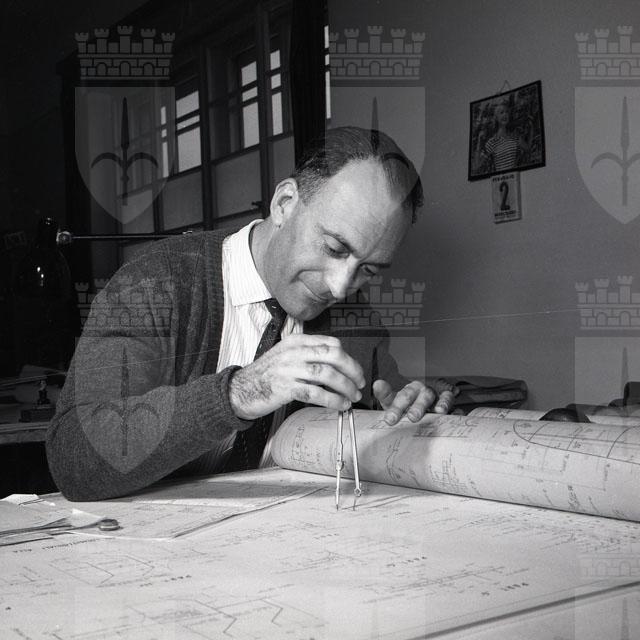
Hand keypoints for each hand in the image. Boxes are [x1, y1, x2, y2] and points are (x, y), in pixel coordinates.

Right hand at [229, 334, 364, 419]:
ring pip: (327, 374)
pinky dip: (333, 400)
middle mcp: (294, 352)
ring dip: (345, 387)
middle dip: (352, 370)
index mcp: (296, 341)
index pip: (330, 343)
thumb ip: (308, 354)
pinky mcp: (286, 388)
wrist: (241, 390)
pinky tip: (340, 405)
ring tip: (353, 396)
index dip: (348, 358)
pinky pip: (316, 393)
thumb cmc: (266, 374)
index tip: (356, 370)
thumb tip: (337, 363)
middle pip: (333, 356)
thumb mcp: (286, 355)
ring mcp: (289, 369)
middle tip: (360, 383)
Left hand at [373, 378, 456, 424]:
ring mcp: (442, 399)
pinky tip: (456, 416)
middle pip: (424, 395)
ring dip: (442, 403)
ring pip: (444, 397)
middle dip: (419, 406)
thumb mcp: (394, 401)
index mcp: (412, 389)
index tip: (390, 419)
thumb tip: (377, 384)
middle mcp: (427, 392)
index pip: (404, 395)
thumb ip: (385, 394)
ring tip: (440, 411)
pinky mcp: (454, 408)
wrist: (423, 408)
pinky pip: (458, 408)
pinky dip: (457, 411)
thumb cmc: (407, 405)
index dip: (397, 407)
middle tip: (413, 417)